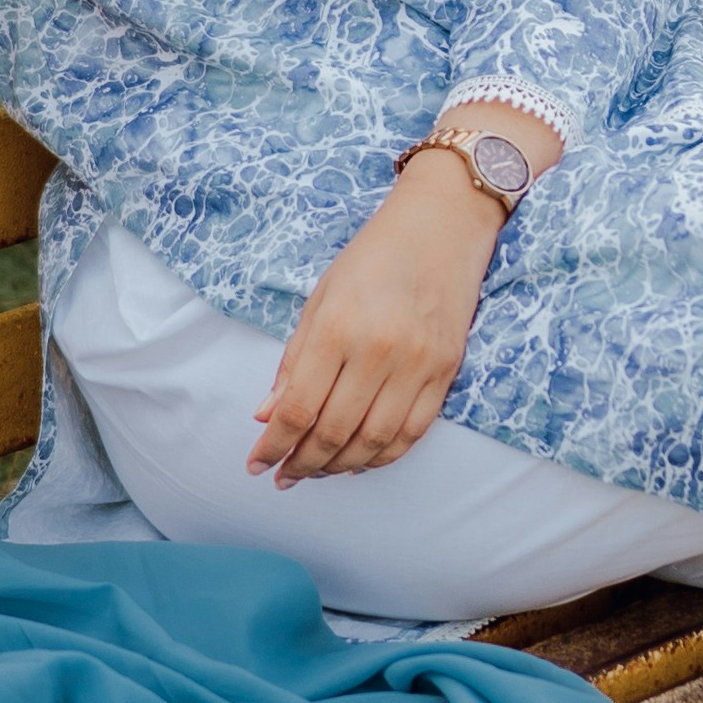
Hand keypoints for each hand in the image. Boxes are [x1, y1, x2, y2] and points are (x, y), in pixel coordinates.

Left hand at [249, 150, 503, 484]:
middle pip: (334, 433)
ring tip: (317, 471)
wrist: (443, 226)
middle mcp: (379, 352)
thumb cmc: (373, 257)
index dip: (273, 445)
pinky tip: (360, 462)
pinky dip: (383, 456)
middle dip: (302, 464)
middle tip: (284, 476)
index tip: (256, 464)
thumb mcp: (320, 298)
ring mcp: (417, 365)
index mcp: (337, 328)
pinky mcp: (446, 372)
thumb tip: (267, 414)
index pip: (298, 409)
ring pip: (373, 442)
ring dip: (340, 467)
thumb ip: (295, 360)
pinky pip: (412, 433)